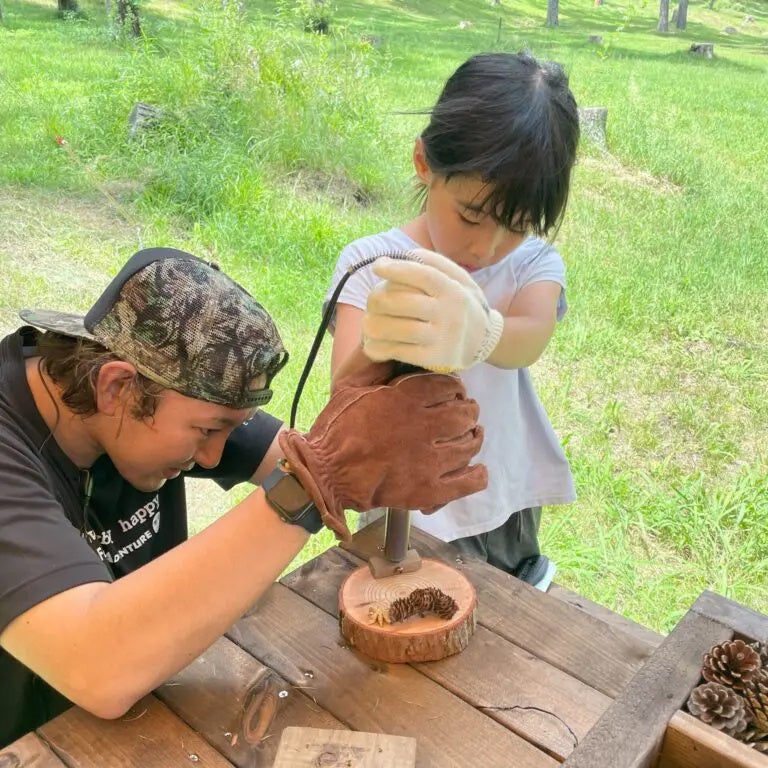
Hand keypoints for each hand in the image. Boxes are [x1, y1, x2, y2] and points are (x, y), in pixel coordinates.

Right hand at [278, 362, 486, 539]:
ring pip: (469, 445)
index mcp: (404, 399)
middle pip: (464, 414)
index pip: (448, 386)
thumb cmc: (335, 428)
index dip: (455, 388)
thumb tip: (397, 347)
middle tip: (466, 413)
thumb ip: (378, 366)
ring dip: (473, 437)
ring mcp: (428, 462)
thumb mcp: (350, 386)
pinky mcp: (428, 491)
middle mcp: (422, 428)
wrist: (324, 473)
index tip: (453, 392)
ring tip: (471, 435)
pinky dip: (477, 475)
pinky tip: (476, 469)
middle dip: (468, 411)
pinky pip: (467, 482)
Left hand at [362, 248, 503, 371]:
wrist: (484, 342)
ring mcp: (441, 338)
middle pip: (401, 303)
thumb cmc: (463, 305)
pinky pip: (398, 352)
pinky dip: (378, 348)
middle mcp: (449, 314)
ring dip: (373, 326)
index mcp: (453, 291)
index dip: (396, 269)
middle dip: (376, 300)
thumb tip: (402, 255)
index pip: (421, 275)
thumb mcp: (460, 279)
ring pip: (396, 330)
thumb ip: (435, 263)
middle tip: (371, 302)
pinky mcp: (433, 358)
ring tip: (367, 324)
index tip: (377, 266)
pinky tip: (372, 344)